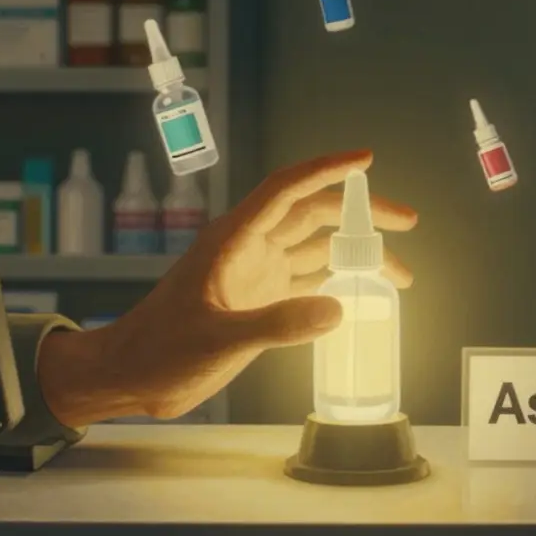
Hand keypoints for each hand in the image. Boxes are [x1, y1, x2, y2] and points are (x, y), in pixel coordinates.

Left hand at [39, 149, 416, 425]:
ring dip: (357, 254)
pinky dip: (339, 283)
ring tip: (400, 274)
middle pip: (313, 215)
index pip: (287, 190)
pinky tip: (365, 295)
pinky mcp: (258, 300)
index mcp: (233, 240)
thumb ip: (277, 324)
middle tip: (407, 222)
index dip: (327, 170)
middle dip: (362, 215)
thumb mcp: (217, 339)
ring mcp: (255, 273)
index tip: (366, 160)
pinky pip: (308, 281)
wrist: (129, 376)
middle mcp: (248, 248)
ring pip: (317, 249)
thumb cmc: (158, 350)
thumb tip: (338, 309)